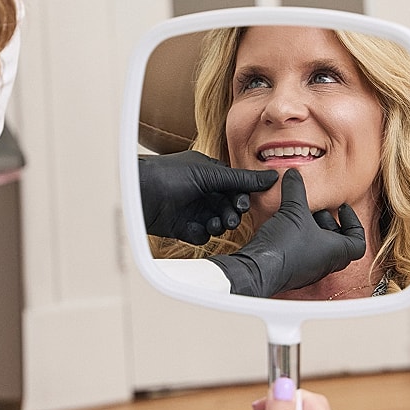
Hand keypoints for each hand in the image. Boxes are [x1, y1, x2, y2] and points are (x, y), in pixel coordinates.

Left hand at [140, 150, 277, 243]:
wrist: (136, 193)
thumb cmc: (168, 175)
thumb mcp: (208, 174)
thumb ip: (240, 180)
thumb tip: (273, 176)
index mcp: (210, 174)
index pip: (236, 187)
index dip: (242, 197)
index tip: (244, 204)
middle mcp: (203, 192)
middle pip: (229, 207)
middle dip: (232, 214)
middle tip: (230, 219)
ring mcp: (192, 210)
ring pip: (217, 223)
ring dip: (218, 225)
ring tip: (213, 224)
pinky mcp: (182, 228)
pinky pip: (200, 235)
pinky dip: (200, 234)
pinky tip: (193, 229)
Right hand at [208, 167, 365, 296]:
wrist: (258, 270)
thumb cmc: (284, 246)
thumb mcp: (293, 209)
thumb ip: (296, 188)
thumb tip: (294, 174)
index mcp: (336, 251)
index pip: (358, 240)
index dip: (354, 221)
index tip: (342, 208)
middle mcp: (325, 264)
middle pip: (340, 244)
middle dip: (330, 223)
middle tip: (319, 210)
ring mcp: (309, 271)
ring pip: (320, 249)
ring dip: (313, 231)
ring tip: (300, 216)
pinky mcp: (292, 273)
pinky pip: (303, 255)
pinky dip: (299, 240)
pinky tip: (284, 228)